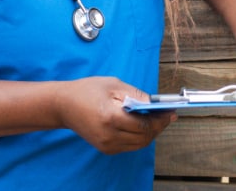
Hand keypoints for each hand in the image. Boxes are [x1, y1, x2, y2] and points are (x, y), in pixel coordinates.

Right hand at [58, 76, 176, 153]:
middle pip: (143, 137)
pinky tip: (143, 125)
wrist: (63, 106)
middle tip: (168, 116)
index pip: (143, 125)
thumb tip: (155, 104)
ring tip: (157, 120)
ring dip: (150, 133)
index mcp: (110, 117)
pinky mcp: (105, 149)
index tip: (172, 113)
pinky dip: (139, 137)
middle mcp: (109, 135)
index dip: (160, 120)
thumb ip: (136, 95)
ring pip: (138, 144)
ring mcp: (106, 145)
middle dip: (158, 127)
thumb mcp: (113, 85)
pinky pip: (129, 145)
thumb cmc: (88, 90)